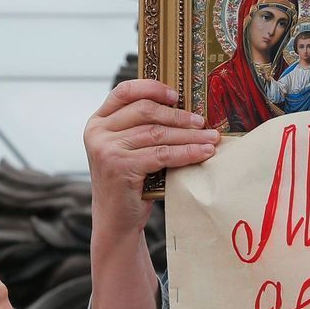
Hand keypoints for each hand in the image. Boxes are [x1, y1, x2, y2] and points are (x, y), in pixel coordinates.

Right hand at [83, 80, 215, 308]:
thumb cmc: (130, 183)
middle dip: (179, 116)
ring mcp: (106, 149)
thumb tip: (187, 109)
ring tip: (211, 139)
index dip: (152, 87)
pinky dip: (186, 153)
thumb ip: (143, 128)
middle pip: (145, 111)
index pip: (124, 91)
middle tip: (203, 122)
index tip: (177, 95)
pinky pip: (161, 154)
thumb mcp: (130, 149)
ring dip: (189, 136)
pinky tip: (203, 154)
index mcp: (98, 121)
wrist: (116, 221)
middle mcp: (97, 132)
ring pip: (157, 133)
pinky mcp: (119, 167)